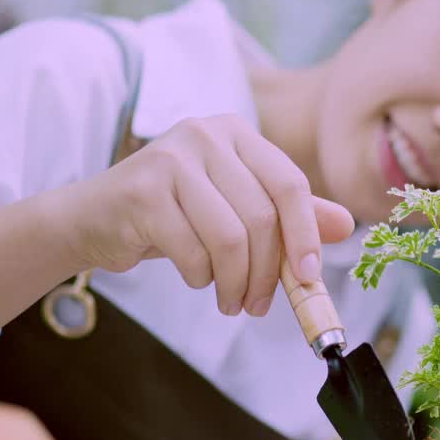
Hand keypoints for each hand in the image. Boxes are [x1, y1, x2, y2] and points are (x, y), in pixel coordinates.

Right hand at [61, 114, 353, 316]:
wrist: (93, 216)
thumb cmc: (175, 213)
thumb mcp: (235, 207)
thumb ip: (288, 213)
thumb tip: (345, 225)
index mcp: (236, 133)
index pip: (290, 184)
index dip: (305, 235)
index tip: (308, 279)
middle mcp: (205, 135)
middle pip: (261, 216)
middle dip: (267, 273)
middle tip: (260, 306)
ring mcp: (171, 159)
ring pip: (229, 237)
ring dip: (236, 283)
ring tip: (232, 302)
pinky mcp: (142, 191)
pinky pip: (191, 250)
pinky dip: (200, 277)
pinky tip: (195, 279)